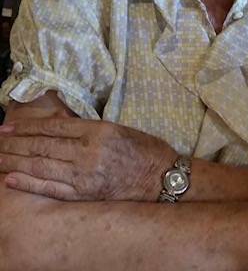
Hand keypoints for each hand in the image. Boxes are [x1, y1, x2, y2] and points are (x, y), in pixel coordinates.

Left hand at [0, 117, 174, 201]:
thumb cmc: (142, 149)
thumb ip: (87, 128)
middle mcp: (88, 153)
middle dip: (16, 144)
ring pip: (42, 166)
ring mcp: (84, 176)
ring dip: (16, 161)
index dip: (28, 128)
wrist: (160, 177)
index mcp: (97, 131)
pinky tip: (12, 179)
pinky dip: (29, 184)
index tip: (9, 127)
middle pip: (43, 147)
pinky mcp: (85, 194)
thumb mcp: (116, 128)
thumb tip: (56, 125)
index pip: (54, 129)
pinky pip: (51, 189)